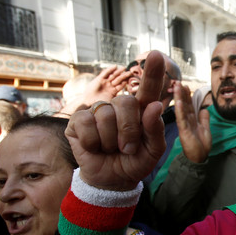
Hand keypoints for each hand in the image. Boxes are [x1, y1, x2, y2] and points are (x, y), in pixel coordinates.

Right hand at [58, 66, 131, 115]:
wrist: (88, 102)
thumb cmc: (99, 105)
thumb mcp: (110, 103)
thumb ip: (117, 102)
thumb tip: (127, 104)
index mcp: (113, 91)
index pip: (121, 85)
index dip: (125, 82)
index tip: (131, 80)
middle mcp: (109, 86)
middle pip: (118, 79)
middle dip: (124, 76)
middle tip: (130, 72)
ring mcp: (105, 82)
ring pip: (113, 75)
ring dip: (118, 71)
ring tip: (124, 68)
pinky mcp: (99, 79)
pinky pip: (105, 73)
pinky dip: (110, 69)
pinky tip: (115, 66)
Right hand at [65, 52, 166, 190]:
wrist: (112, 179)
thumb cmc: (134, 161)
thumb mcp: (152, 151)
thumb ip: (155, 130)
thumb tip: (154, 106)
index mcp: (140, 110)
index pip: (148, 88)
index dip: (153, 72)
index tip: (157, 55)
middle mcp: (118, 106)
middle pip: (126, 103)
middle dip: (129, 131)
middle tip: (127, 148)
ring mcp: (97, 111)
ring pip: (106, 116)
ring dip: (110, 140)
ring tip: (111, 148)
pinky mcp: (78, 121)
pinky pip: (86, 125)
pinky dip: (93, 142)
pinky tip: (94, 147)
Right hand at [172, 81, 211, 162]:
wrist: (200, 158)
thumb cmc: (201, 145)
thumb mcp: (205, 129)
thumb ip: (204, 119)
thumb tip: (204, 108)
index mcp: (191, 119)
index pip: (188, 104)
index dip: (187, 94)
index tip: (184, 85)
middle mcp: (186, 121)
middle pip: (184, 104)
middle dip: (181, 93)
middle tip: (177, 81)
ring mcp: (184, 125)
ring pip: (181, 109)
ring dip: (179, 98)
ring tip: (177, 87)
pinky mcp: (184, 131)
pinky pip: (182, 119)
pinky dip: (180, 111)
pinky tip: (178, 102)